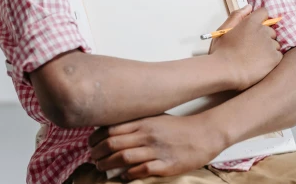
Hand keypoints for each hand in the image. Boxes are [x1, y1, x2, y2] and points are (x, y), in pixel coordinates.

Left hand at [88, 114, 223, 179]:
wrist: (204, 134)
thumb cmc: (178, 127)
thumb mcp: (155, 119)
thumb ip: (136, 124)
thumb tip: (114, 130)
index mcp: (143, 122)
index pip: (111, 129)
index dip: (96, 138)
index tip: (90, 144)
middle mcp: (146, 135)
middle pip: (113, 144)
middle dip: (98, 152)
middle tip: (93, 158)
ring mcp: (156, 150)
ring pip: (123, 157)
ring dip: (108, 164)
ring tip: (101, 167)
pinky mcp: (166, 165)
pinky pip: (141, 170)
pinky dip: (128, 174)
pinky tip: (122, 176)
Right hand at [209, 6, 282, 90]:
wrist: (225, 71)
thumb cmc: (221, 52)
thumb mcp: (224, 30)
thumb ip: (237, 16)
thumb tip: (249, 7)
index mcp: (250, 22)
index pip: (264, 13)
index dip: (261, 19)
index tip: (256, 27)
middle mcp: (263, 31)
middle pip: (271, 30)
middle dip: (264, 36)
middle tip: (251, 46)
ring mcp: (270, 45)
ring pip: (275, 44)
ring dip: (268, 48)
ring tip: (254, 57)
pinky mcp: (275, 58)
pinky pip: (278, 55)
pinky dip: (271, 59)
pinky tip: (259, 63)